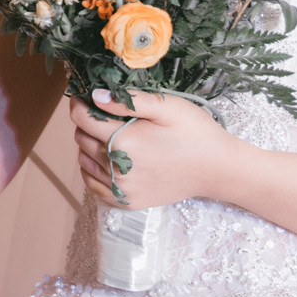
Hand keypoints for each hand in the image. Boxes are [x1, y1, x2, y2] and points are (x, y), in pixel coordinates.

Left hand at [70, 87, 237, 209]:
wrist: (217, 169)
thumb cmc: (195, 132)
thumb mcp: (167, 107)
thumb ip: (129, 100)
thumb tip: (96, 95)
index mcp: (124, 140)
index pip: (82, 118)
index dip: (79, 103)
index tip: (84, 95)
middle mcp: (117, 167)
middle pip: (81, 139)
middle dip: (86, 122)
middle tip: (102, 112)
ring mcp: (121, 188)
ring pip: (85, 161)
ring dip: (88, 145)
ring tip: (107, 134)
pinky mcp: (127, 201)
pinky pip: (94, 185)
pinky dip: (92, 170)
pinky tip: (105, 159)